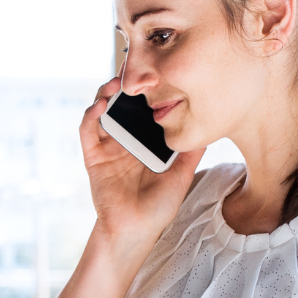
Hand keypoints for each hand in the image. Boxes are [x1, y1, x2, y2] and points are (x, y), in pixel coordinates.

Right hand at [80, 79, 201, 252]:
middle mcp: (125, 140)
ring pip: (102, 110)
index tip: (158, 72)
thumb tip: (210, 127)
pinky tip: (101, 105)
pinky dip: (91, 114)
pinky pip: (87, 130)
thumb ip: (191, 150)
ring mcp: (107, 146)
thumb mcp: (182, 174)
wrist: (135, 231)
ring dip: (106, 93)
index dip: (147, 90)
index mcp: (145, 141)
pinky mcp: (93, 156)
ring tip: (117, 82)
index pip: (144, 108)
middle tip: (135, 66)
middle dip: (126, 84)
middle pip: (122, 104)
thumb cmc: (158, 207)